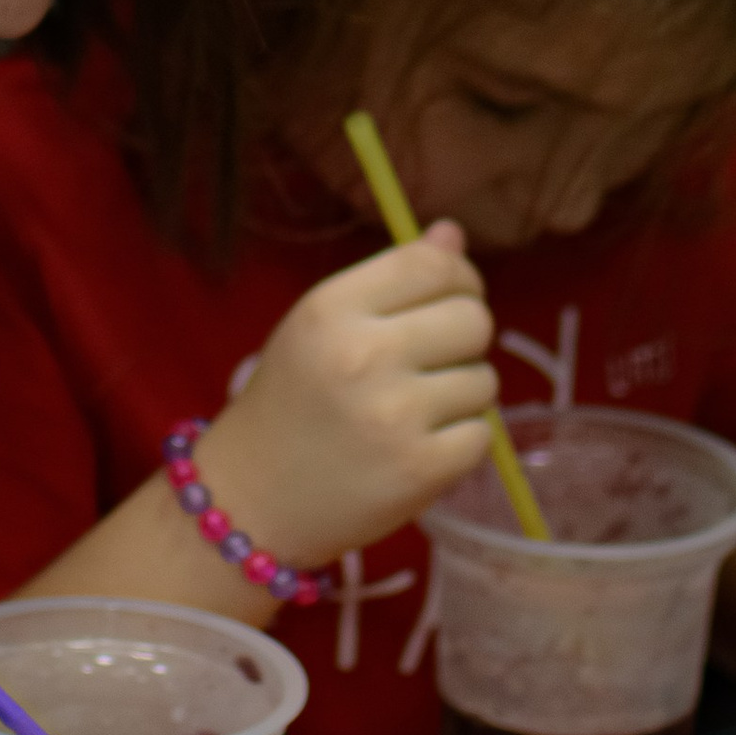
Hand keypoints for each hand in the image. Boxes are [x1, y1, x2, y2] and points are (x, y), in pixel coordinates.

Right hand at [197, 223, 494, 570]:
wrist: (251, 499)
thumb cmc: (290, 402)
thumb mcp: (322, 326)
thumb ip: (390, 279)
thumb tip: (453, 235)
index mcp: (332, 308)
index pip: (433, 265)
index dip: (458, 277)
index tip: (449, 299)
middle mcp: (364, 355)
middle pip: (473, 318)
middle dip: (463, 337)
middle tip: (430, 361)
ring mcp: (395, 416)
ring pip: (484, 379)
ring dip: (461, 393)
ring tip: (414, 411)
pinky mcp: (420, 470)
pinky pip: (482, 435)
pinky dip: (460, 442)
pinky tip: (418, 446)